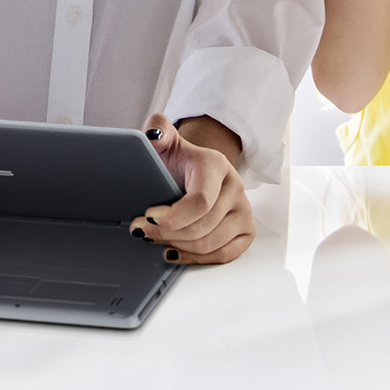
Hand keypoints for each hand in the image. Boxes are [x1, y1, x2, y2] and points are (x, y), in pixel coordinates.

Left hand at [134, 114, 254, 264]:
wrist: (197, 170)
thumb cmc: (178, 161)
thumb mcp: (164, 142)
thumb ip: (157, 131)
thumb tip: (153, 135)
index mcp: (216, 164)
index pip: (200, 202)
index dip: (172, 217)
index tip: (148, 217)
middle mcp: (236, 187)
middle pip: (202, 227)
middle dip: (167, 233)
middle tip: (142, 230)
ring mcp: (244, 210)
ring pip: (211, 243)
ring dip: (178, 246)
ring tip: (156, 238)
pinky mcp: (247, 230)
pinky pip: (224, 255)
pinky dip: (196, 258)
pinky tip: (174, 251)